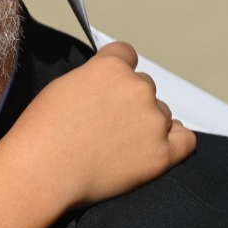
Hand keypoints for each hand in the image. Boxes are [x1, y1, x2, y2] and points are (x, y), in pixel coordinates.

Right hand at [14, 42, 195, 207]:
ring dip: (145, 124)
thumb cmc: (42, 133)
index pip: (127, 55)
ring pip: (160, 114)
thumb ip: (93, 78)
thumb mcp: (62, 86)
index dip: (117, 71)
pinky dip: (174, 141)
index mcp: (111, 68)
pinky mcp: (162, 153)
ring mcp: (153, 121)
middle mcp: (138, 88)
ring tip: (115, 145)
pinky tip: (155, 147)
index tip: (108, 86)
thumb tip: (109, 84)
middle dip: (129, 101)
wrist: (42, 172)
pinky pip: (185, 140)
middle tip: (105, 124)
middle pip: (144, 86)